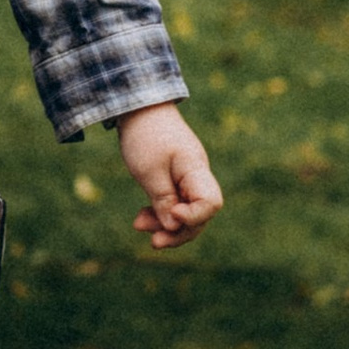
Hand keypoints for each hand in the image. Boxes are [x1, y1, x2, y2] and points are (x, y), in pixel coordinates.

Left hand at [119, 101, 222, 248]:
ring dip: (166, 225)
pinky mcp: (176, 180)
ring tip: (139, 226)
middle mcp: (197, 176)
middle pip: (200, 214)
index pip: (210, 203)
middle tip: (153, 241)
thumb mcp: (149, 170)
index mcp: (196, 169)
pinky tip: (142, 219)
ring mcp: (187, 179)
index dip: (194, 217)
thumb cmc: (144, 135)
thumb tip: (174, 227)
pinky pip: (175, 204)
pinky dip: (161, 214)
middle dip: (178, 232)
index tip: (172, 215)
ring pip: (186, 212)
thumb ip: (163, 199)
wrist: (138, 107)